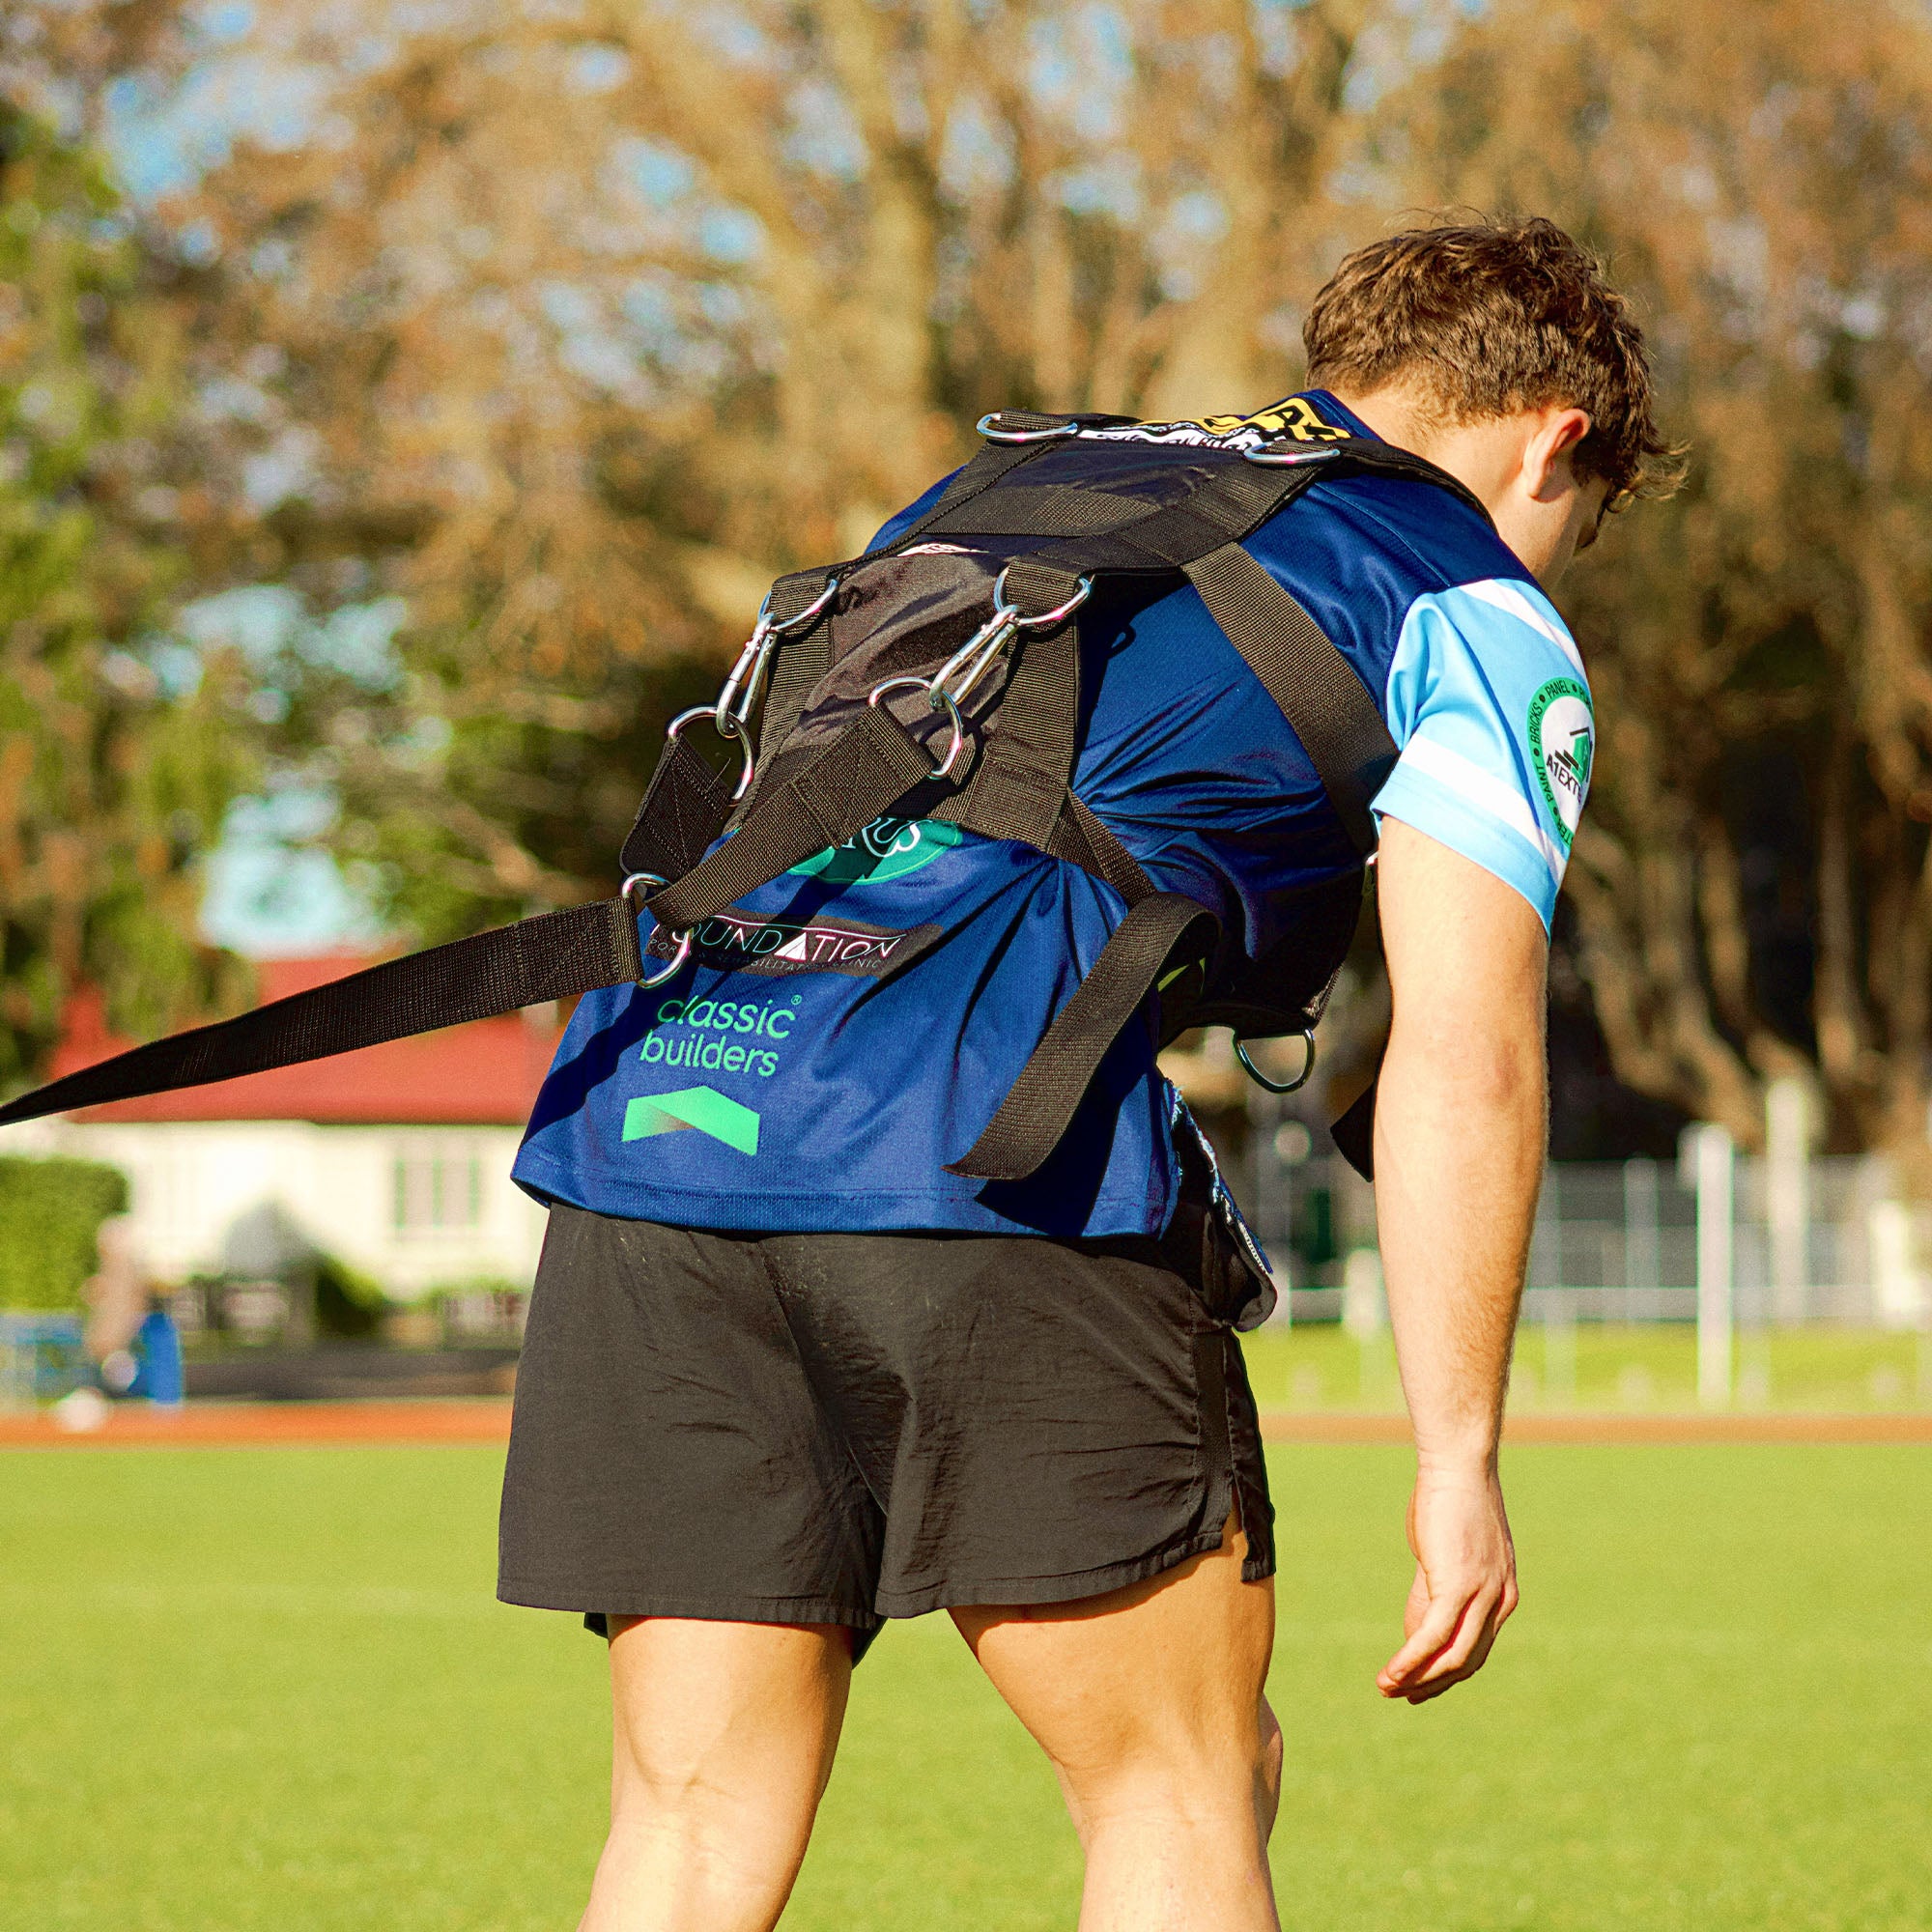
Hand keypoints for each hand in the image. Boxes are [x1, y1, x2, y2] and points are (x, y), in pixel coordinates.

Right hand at [1376, 1463, 1517, 1702]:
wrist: (1457, 1467)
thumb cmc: (1447, 1502)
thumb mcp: (1445, 1555)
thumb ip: (1435, 1593)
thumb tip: (1418, 1635)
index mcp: (1503, 1595)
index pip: (1477, 1650)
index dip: (1446, 1675)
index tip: (1416, 1688)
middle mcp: (1501, 1602)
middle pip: (1467, 1661)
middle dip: (1431, 1684)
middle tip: (1398, 1694)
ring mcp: (1483, 1597)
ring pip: (1452, 1658)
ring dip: (1417, 1679)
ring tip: (1385, 1687)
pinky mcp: (1459, 1587)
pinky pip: (1434, 1637)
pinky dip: (1410, 1660)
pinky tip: (1389, 1673)